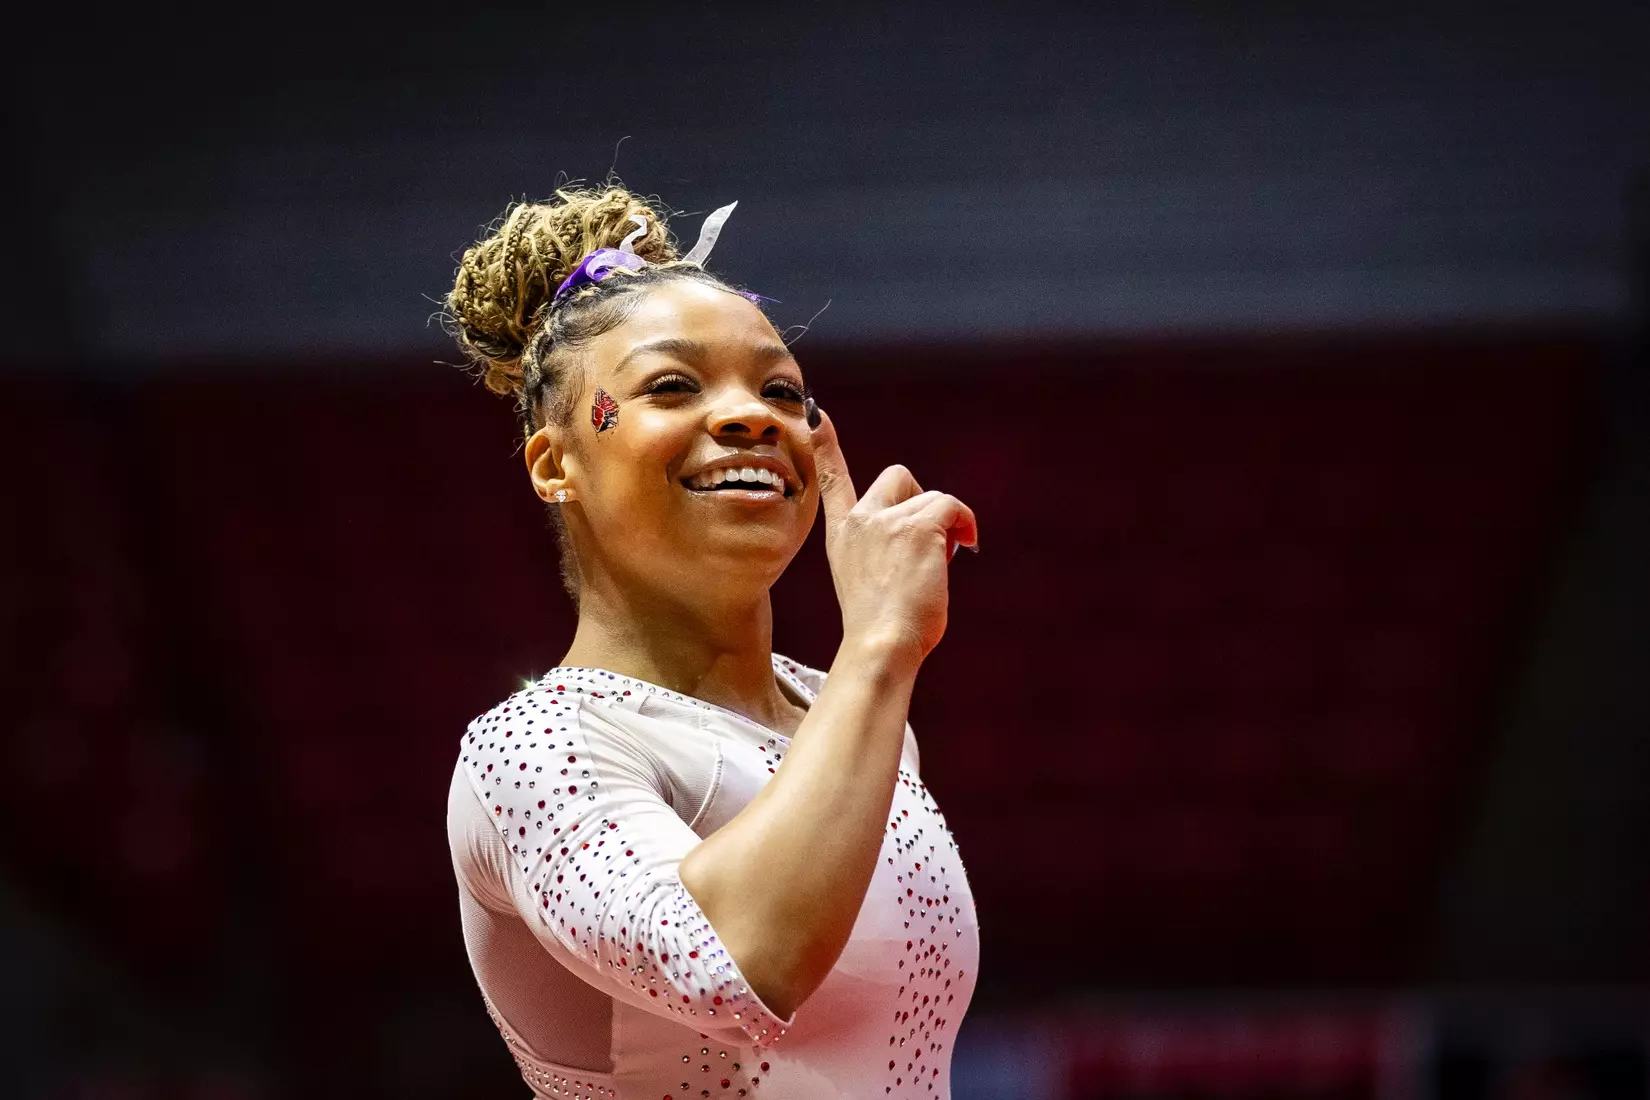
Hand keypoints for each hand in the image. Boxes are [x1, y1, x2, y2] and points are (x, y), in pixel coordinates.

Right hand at [809, 407, 978, 666]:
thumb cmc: (882, 629)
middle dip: (920, 501)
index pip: (832, 479)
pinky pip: (953, 506)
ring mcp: (888, 520)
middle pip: (897, 476)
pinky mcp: (919, 525)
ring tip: (939, 568)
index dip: (825, 445)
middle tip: (929, 544)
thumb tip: (932, 541)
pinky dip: (966, 525)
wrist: (881, 644)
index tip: (815, 413)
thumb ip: (887, 551)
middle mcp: (861, 520)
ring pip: (934, 499)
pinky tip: (967, 548)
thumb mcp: (871, 582)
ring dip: (946, 528)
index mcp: (844, 535)